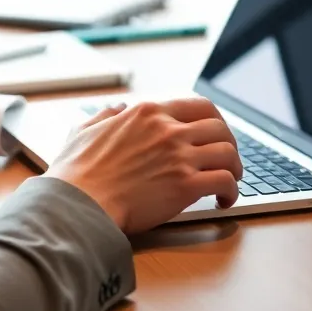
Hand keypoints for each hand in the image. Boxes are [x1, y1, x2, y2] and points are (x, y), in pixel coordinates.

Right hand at [46, 98, 242, 233]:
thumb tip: (116, 108)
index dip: (213, 121)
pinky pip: (225, 181)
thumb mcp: (84, 131)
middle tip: (227, 159)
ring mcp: (179, 156)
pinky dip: (231, 190)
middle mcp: (168, 129)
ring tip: (231, 181)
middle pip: (219, 127)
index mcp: (148, 112)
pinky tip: (223, 201)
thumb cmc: (76, 173)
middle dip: (229, 143)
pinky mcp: (185, 185)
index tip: (214, 136)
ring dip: (235, 167)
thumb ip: (104, 116)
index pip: (197, 106)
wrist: (78, 204)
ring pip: (228, 152)